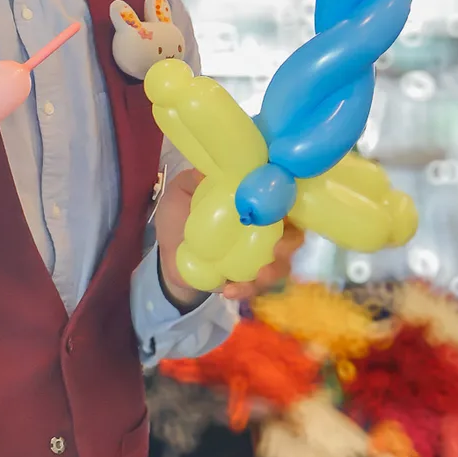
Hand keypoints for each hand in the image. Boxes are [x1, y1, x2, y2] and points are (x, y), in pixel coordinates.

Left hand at [154, 168, 304, 308]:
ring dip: (275, 271)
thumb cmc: (179, 216)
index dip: (293, 202)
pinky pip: (254, 287)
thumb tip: (209, 167)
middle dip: (292, 243)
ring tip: (260, 275)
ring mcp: (257, 257)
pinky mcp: (246, 280)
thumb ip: (194, 178)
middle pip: (293, 235)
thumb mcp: (182, 191)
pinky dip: (245, 289)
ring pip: (281, 265)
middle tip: (278, 248)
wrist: (164, 254)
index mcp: (253, 203)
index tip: (287, 207)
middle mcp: (263, 230)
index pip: (284, 200)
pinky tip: (228, 290)